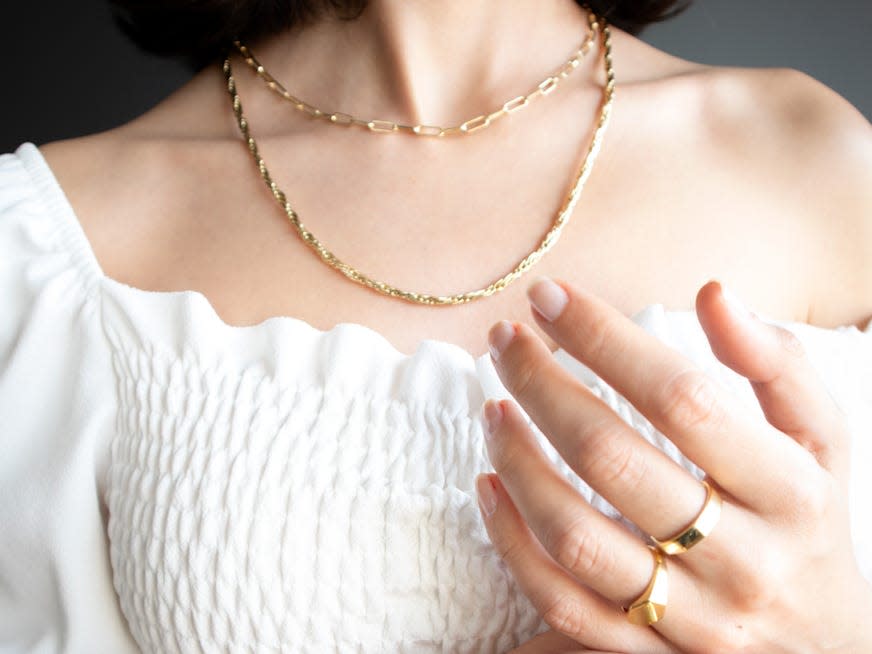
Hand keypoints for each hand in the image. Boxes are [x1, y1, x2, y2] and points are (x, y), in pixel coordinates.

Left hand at [476, 277, 871, 652]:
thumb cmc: (811, 523)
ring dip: (518, 462)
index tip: (550, 297)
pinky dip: (511, 542)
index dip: (605, 339)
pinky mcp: (643, 649)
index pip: (681, 399)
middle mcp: (740, 558)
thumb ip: (778, 365)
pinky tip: (488, 485)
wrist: (825, 648)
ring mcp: (687, 614)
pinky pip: (560, 601)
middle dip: (542, 385)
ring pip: (574, 536)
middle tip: (505, 338)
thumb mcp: (822, 441)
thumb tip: (712, 293)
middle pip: (612, 460)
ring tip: (493, 407)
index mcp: (789, 492)